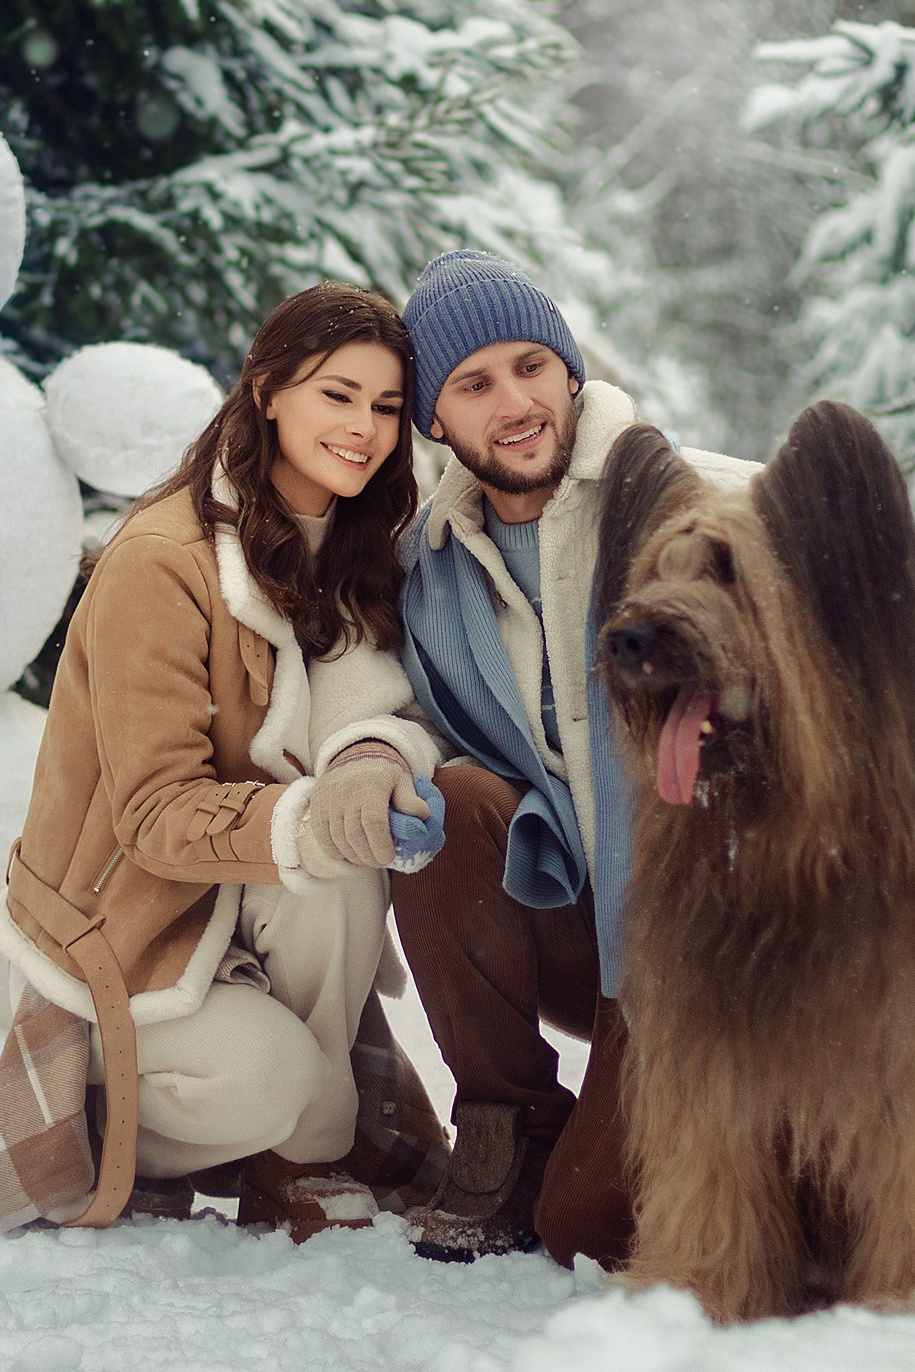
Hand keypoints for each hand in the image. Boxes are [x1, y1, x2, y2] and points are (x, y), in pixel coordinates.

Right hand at [301, 743, 430, 869]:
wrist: (356, 753)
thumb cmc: (385, 773)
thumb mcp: (403, 780)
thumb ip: (411, 800)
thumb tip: (422, 818)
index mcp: (372, 785)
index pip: (373, 822)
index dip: (380, 845)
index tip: (388, 858)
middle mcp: (346, 791)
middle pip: (354, 835)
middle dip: (368, 856)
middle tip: (380, 862)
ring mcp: (328, 799)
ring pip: (337, 839)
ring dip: (353, 856)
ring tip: (367, 859)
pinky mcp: (316, 805)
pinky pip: (323, 837)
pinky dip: (336, 851)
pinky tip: (349, 854)